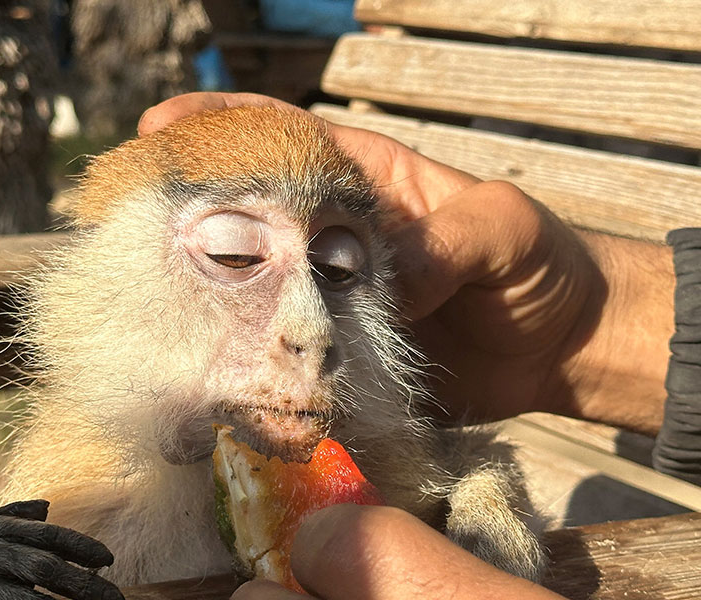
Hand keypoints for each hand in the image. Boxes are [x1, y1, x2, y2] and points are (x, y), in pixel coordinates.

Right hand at [140, 94, 673, 432]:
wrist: (566, 352)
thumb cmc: (542, 267)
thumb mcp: (502, 231)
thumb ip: (445, 243)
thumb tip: (383, 277)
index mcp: (368, 184)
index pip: (285, 139)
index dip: (222, 126)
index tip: (162, 126)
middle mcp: (337, 240)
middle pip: (252, 216)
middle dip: (192, 211)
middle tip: (134, 219)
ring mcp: (335, 302)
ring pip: (261, 291)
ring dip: (212, 295)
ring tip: (153, 298)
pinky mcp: (344, 361)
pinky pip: (292, 359)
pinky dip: (256, 366)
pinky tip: (216, 372)